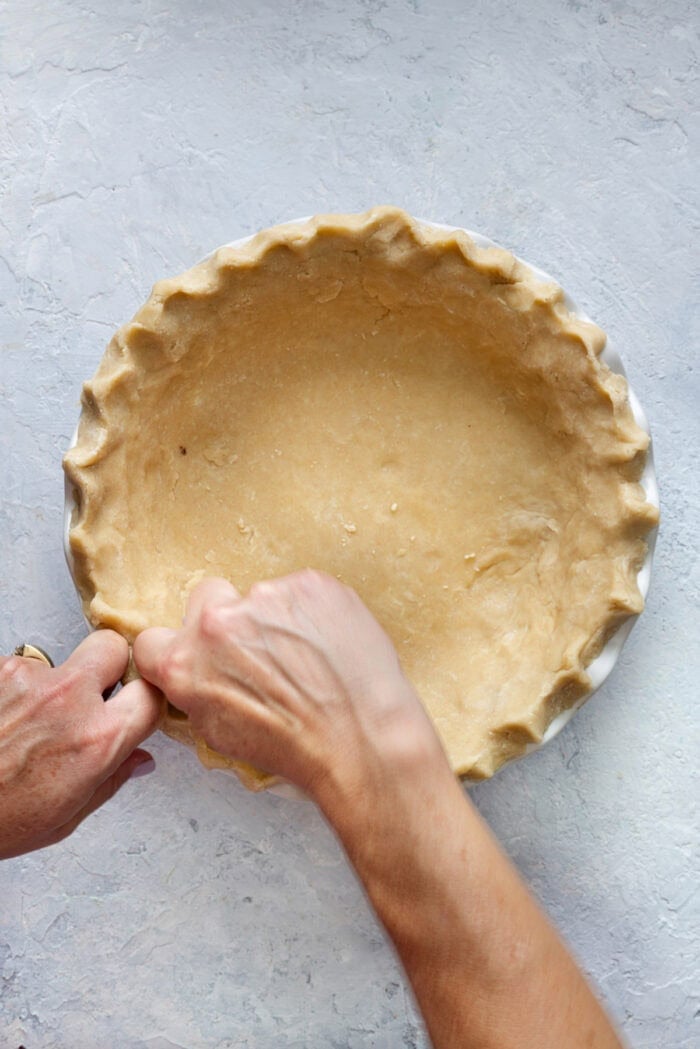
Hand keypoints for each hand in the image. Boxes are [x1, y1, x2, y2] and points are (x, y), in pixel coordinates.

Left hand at [0, 631, 161, 859]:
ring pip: (60, 659)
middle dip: (108, 665)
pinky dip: (14, 689)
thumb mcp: (66, 817)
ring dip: (51, 684)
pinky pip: (20, 667)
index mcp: (98, 740)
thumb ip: (111, 779)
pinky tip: (3, 720)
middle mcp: (69, 700)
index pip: (152, 693)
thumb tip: (138, 759)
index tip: (136, 705)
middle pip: (113, 647)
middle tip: (92, 692)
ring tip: (26, 723)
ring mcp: (30, 678)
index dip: (145, 698)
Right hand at [133, 570, 442, 802]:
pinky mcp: (310, 584)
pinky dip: (315, 612)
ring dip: (278, 617)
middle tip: (262, 652)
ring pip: (262, 596)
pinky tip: (332, 645)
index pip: (153, 639)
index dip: (179, 648)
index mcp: (184, 663)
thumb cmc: (298, 751)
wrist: (362, 740)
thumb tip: (198, 674)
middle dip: (226, 620)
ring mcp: (266, 597)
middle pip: (207, 600)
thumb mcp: (220, 735)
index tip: (200, 654)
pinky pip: (304, 591)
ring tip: (311, 658)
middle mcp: (218, 623)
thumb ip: (196, 692)